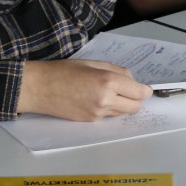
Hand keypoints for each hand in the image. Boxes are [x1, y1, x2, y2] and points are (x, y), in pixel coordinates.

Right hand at [17, 59, 152, 120]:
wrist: (39, 88)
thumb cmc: (63, 71)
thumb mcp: (92, 63)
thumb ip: (116, 71)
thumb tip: (132, 81)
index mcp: (108, 82)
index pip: (139, 92)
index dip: (145, 90)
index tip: (145, 88)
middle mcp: (106, 100)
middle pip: (135, 107)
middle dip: (136, 99)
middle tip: (129, 91)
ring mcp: (98, 113)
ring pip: (123, 113)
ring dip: (123, 104)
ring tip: (109, 93)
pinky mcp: (90, 121)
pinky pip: (108, 116)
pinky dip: (109, 108)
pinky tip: (95, 99)